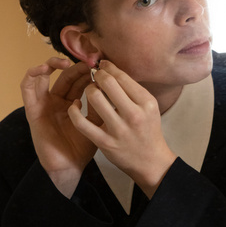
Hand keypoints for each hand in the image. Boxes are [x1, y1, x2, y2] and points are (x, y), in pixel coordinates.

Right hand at [20, 57, 98, 196]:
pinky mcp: (32, 110)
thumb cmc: (82, 148)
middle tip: (88, 62)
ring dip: (52, 64)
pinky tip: (44, 69)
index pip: (78, 80)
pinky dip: (33, 75)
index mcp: (71, 103)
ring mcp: (43, 104)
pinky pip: (27, 88)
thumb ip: (101, 106)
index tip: (99, 64)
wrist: (68, 167)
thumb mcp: (96, 123)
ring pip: (44, 76)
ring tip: (64, 62)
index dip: (86, 70)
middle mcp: (56, 101)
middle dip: (75, 66)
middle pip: (64, 76)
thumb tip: (112, 87)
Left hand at [68, 60, 176, 197]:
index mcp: (146, 103)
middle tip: (95, 76)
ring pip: (94, 98)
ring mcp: (118, 129)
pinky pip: (81, 122)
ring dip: (88, 89)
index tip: (102, 65)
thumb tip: (112, 69)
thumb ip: (133, 90)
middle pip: (108, 83)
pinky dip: (74, 111)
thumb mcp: (149, 107)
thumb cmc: (148, 129)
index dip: (108, 67)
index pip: (122, 77)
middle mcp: (134, 115)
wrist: (150, 161)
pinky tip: (75, 105)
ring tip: (90, 91)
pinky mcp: (104, 142)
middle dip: (97, 75)